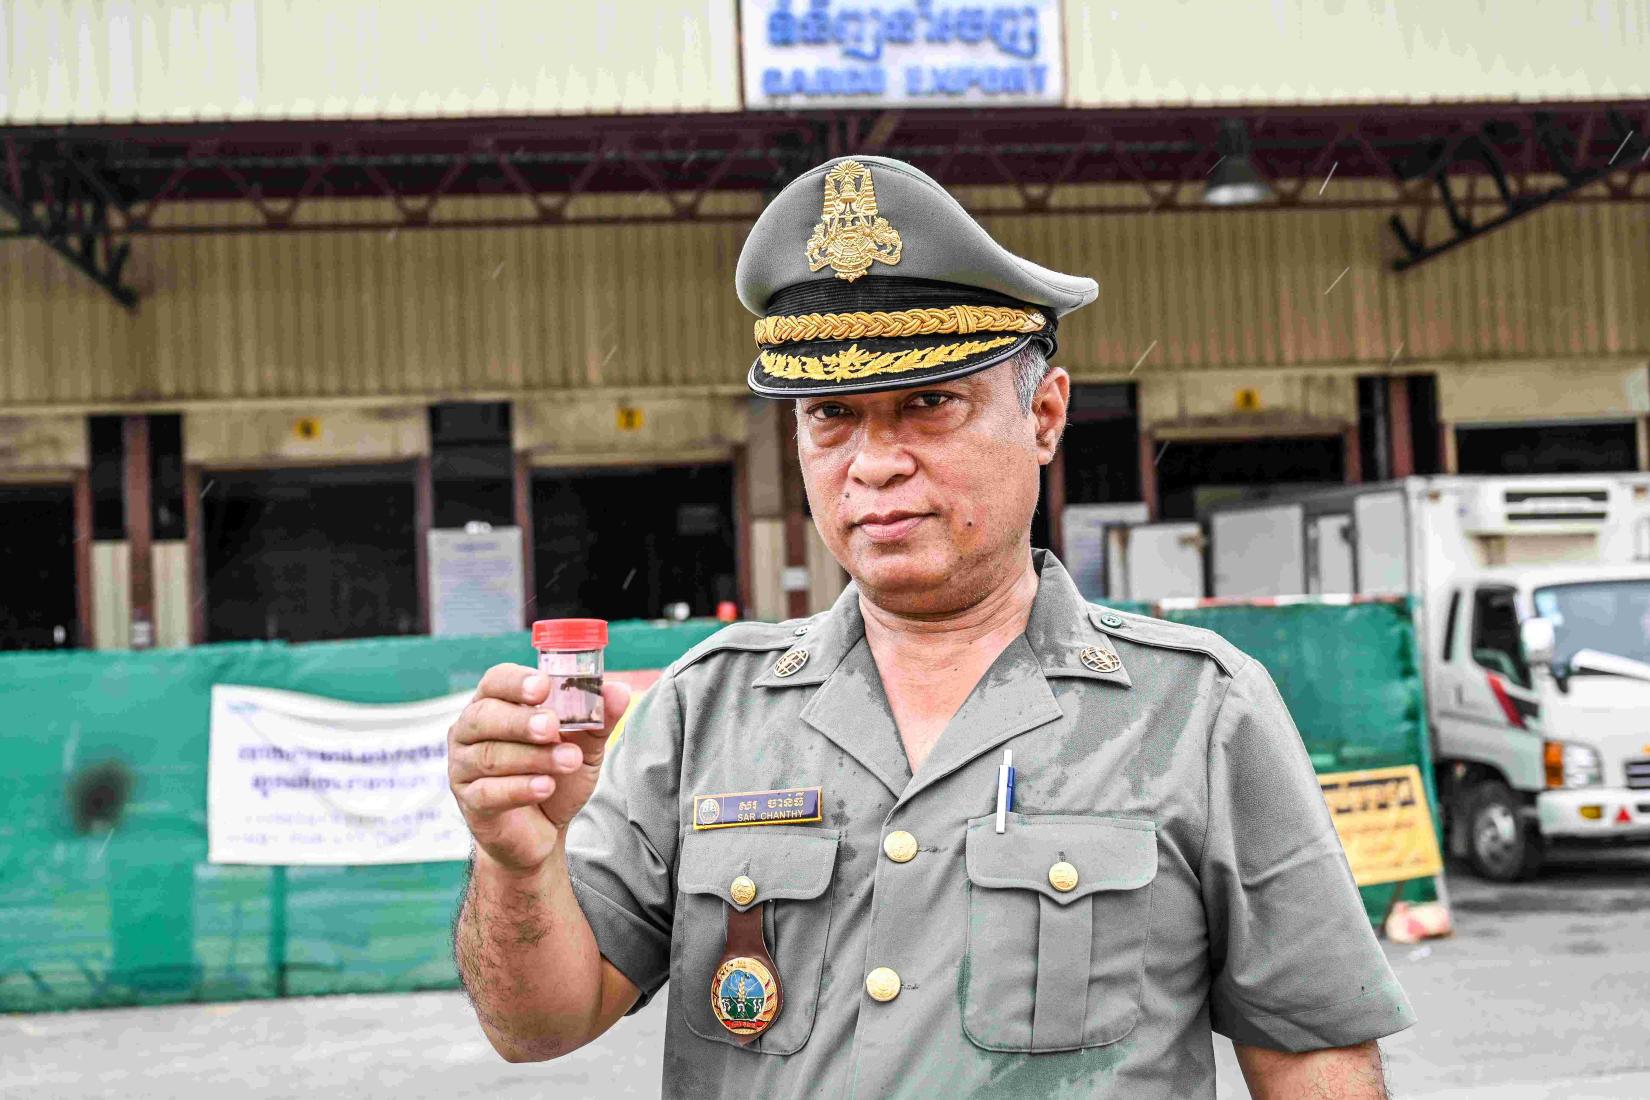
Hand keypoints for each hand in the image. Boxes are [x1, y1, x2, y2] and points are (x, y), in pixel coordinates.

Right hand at [448, 664, 632, 875]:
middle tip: (552, 727)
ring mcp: (463, 767)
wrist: (545, 829)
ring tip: (569, 761)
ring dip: (533, 757)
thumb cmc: (556, 773)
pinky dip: (520, 788)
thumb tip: (619, 691)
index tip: (543, 686)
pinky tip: (546, 787)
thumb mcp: (583, 745)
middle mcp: (470, 731)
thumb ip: (598, 718)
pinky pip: (488, 792)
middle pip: (484, 716)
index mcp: (495, 703)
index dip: (516, 681)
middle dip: (521, 721)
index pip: (496, 681)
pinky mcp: (470, 803)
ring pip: (490, 755)